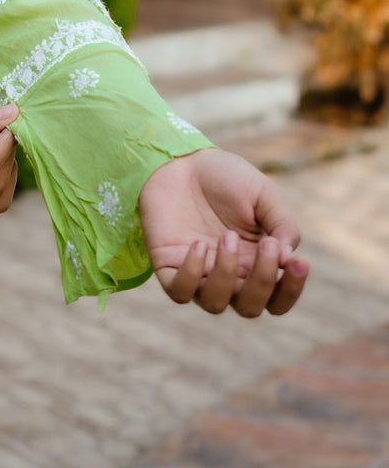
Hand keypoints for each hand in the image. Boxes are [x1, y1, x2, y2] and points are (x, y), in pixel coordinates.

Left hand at [139, 147, 309, 317]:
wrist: (181, 159)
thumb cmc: (226, 178)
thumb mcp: (263, 195)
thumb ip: (282, 226)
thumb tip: (289, 260)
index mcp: (255, 264)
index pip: (277, 299)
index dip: (291, 290)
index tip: (299, 263)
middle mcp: (228, 276)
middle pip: (249, 308)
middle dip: (262, 281)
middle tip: (266, 243)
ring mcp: (198, 273)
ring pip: (215, 304)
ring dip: (226, 275)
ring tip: (228, 236)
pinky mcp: (168, 266)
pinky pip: (179, 291)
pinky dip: (191, 275)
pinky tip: (199, 244)